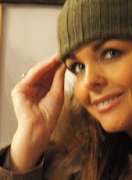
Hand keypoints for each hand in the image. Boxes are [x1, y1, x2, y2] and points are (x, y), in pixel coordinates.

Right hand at [10, 54, 65, 170]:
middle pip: (43, 73)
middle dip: (52, 63)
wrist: (40, 126)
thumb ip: (58, 79)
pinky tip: (49, 63)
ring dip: (47, 64)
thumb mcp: (58, 93)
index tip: (65, 58)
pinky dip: (41, 69)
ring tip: (57, 56)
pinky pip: (31, 76)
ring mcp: (25, 89)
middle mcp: (33, 89)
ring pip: (37, 72)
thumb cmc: (49, 114)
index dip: (57, 67)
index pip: (49, 76)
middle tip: (62, 53)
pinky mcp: (19, 90)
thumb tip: (62, 65)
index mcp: (42, 91)